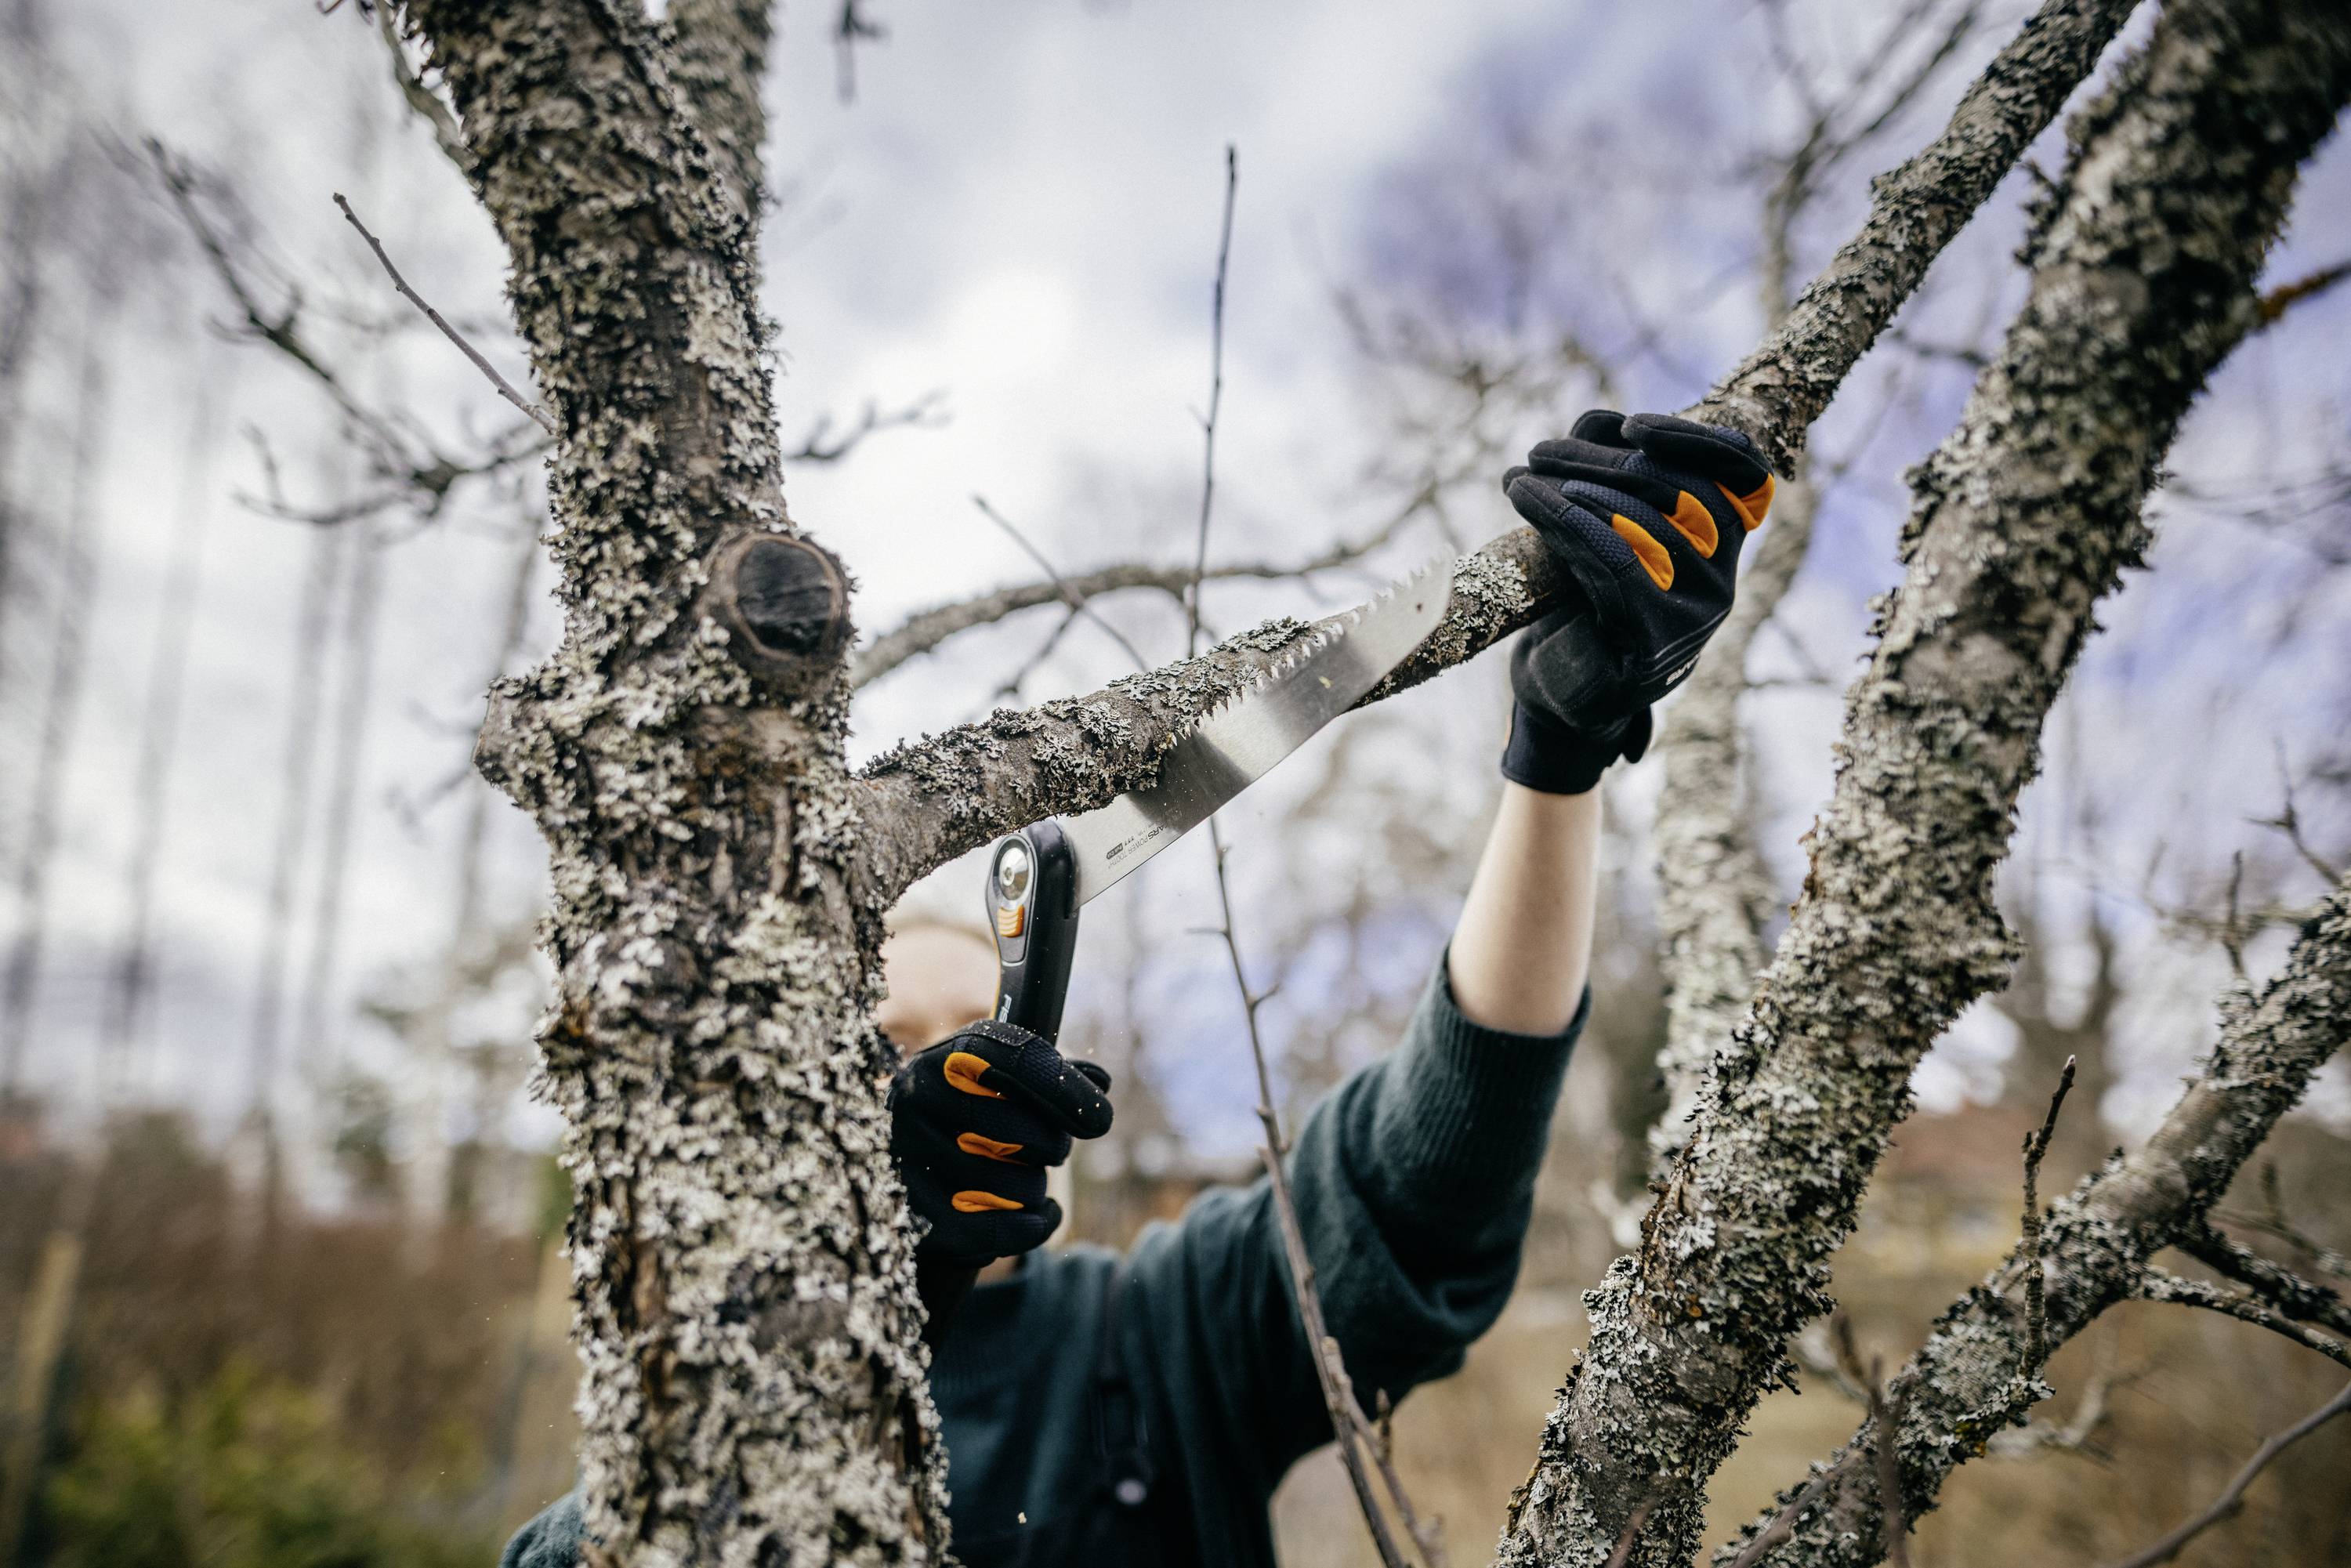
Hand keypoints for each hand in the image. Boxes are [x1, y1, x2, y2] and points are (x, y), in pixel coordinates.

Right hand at [889, 1019, 1113, 1266]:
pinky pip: (999, 1231)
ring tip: (1019, 1181)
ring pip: (1014, 1187)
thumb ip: (1051, 1077)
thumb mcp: (1002, 1084)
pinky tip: (1038, 1217)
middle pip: (1019, 1130)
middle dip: (1051, 1146)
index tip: (1100, 1120)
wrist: (904, 1163)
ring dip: (1035, 1190)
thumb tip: (1100, 1082)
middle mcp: (917, 1099)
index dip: (1065, 1090)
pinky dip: (1033, 1227)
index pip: (1016, 1061)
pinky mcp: (912, 1214)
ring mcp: (907, 1157)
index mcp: (945, 1058)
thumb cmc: (968, 1116)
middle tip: (1048, 1150)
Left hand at [1498, 410, 1774, 792]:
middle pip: (1678, 490)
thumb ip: (1609, 469)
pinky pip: (1618, 565)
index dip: (1696, 441)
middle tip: (1538, 451)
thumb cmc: (1578, 593)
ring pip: (1645, 523)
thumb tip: (1599, 420)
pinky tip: (1530, 502)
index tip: (1632, 427)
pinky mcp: (1658, 647)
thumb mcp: (1598, 521)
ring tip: (1521, 478)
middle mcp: (1722, 576)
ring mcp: (1697, 614)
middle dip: (1601, 460)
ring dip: (1573, 487)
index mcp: (1722, 540)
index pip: (1742, 474)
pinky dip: (1570, 522)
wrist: (1556, 683)